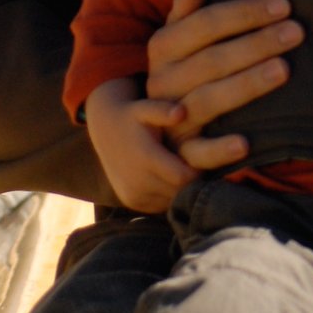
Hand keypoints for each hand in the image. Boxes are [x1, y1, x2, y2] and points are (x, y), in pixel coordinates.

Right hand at [85, 77, 195, 213]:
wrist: (104, 130)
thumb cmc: (132, 115)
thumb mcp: (145, 107)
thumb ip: (162, 110)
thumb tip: (181, 112)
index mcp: (145, 159)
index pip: (184, 177)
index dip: (199, 170)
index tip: (207, 160)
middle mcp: (137, 181)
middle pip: (180, 191)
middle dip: (194, 181)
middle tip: (205, 167)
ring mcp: (133, 195)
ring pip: (172, 200)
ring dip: (183, 189)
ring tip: (190, 171)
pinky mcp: (132, 202)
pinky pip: (161, 204)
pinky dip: (170, 195)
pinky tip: (174, 178)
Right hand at [145, 0, 303, 172]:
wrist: (148, 138)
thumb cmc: (180, 77)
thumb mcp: (174, 46)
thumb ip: (185, 16)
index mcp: (163, 49)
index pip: (204, 23)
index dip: (243, 12)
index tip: (284, 5)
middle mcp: (164, 82)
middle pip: (212, 59)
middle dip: (256, 43)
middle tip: (296, 32)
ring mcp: (172, 120)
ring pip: (208, 100)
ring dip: (245, 84)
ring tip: (283, 69)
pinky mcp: (182, 154)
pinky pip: (198, 153)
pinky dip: (220, 149)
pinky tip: (246, 144)